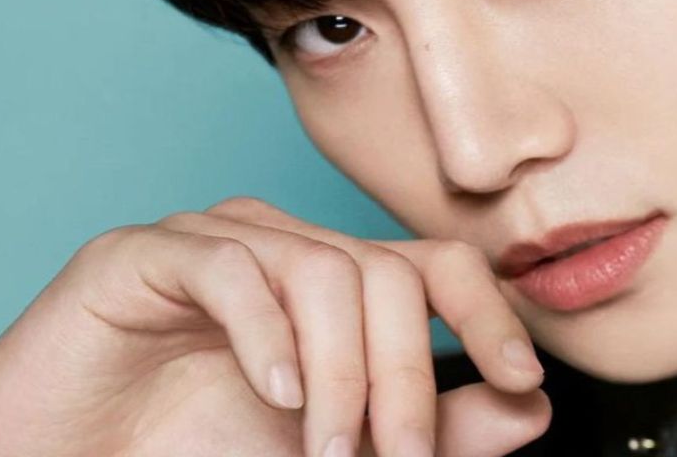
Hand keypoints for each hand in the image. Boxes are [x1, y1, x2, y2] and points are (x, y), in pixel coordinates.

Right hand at [0, 196, 550, 456]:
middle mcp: (287, 248)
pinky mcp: (147, 253)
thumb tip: (530, 407)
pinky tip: (274, 394)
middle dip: (407, 377)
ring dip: (341, 373)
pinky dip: (266, 337)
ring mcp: (219, 240)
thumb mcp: (339, 447)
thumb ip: (434, 427)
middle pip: (389, 275)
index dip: (489, 314)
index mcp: (339, 283)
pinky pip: (230, 268)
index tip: (522, 376)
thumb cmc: (196, 452)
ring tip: (325, 450)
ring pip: (322, 270)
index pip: (439, 266)